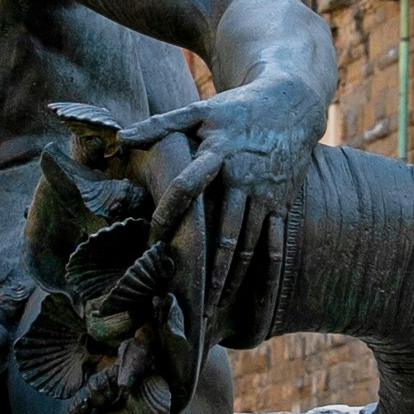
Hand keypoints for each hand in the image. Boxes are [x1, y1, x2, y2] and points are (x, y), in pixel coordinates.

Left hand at [125, 79, 319, 344]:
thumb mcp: (199, 110)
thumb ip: (160, 125)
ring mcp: (266, 195)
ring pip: (247, 245)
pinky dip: (264, 274)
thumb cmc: (236, 109)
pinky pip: (274, 244)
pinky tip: (252, 300)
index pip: (190, 186)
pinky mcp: (282, 205)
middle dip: (207, 268)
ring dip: (230, 279)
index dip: (170, 210)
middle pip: (223, 231)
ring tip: (212, 309)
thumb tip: (121, 137)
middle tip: (188, 301)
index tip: (153, 238)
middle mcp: (244, 178)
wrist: (291, 104)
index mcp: (219, 153)